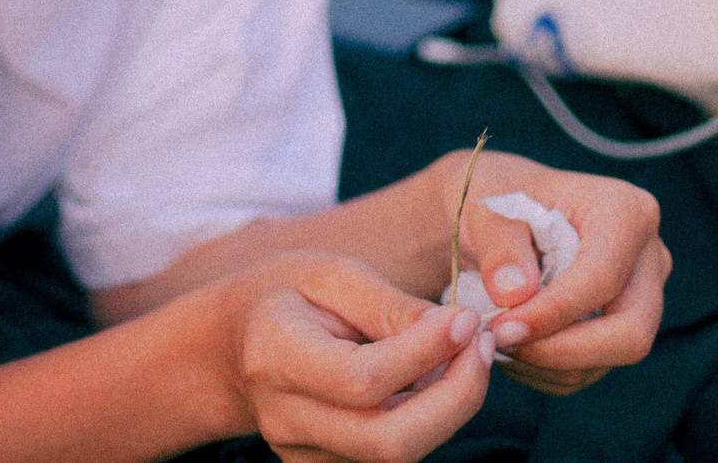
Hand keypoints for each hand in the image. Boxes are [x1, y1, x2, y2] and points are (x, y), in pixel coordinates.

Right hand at [220, 253, 493, 462]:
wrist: (235, 344)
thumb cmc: (287, 295)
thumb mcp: (331, 274)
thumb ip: (391, 305)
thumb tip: (458, 332)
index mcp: (277, 356)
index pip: (361, 379)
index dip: (425, 354)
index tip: (466, 318)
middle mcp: (286, 418)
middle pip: (388, 443)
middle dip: (456, 399)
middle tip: (481, 345)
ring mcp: (303, 454)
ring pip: (398, 458)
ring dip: (449, 410)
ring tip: (463, 355)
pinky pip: (392, 459)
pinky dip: (428, 423)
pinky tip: (433, 381)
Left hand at [445, 153, 669, 396]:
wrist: (500, 216)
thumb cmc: (497, 201)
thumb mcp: (486, 209)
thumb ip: (499, 246)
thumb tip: (514, 293)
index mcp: (625, 210)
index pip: (603, 276)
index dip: (554, 312)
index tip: (502, 328)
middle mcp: (648, 257)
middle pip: (631, 331)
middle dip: (562, 350)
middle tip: (502, 343)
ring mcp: (642, 297)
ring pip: (610, 359)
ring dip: (546, 362)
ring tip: (497, 338)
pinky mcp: (622, 330)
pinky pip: (591, 370)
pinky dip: (546, 370)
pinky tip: (512, 343)